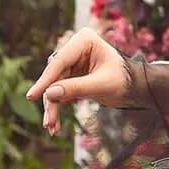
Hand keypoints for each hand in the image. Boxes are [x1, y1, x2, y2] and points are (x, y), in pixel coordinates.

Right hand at [25, 29, 147, 134]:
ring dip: (53, 106)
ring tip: (52, 127)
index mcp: (84, 40)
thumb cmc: (125, 82)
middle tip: (48, 122)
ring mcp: (73, 61)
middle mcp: (75, 47)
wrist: (137, 88)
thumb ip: (76, 88)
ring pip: (54, 85)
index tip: (32, 96)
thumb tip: (49, 94)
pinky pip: (60, 90)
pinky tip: (55, 123)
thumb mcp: (102, 86)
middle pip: (55, 75)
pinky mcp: (72, 74)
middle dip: (51, 100)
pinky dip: (58, 106)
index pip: (60, 62)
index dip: (46, 81)